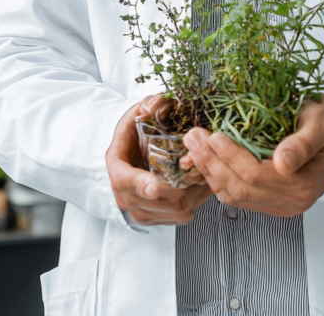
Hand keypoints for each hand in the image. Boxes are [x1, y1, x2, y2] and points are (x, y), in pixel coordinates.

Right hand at [105, 95, 210, 225]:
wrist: (132, 155)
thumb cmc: (135, 135)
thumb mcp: (137, 114)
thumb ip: (147, 106)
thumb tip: (158, 103)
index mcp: (117, 168)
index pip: (125, 181)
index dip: (140, 184)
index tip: (154, 187)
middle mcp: (126, 196)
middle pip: (157, 198)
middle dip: (183, 183)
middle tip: (201, 164)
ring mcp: (143, 211)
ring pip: (175, 208)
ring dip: (195, 190)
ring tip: (206, 169)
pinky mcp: (160, 219)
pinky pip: (184, 213)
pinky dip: (198, 198)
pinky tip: (203, 181)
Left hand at [182, 95, 323, 217]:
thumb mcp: (323, 124)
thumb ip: (303, 143)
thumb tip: (282, 161)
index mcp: (303, 184)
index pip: (256, 174)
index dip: (229, 156)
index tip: (211, 135)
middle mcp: (291, 201)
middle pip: (240, 188)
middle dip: (212, 163)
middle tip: (192, 137)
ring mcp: (279, 205)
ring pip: (234, 196)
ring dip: (210, 172)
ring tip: (194, 148)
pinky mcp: (270, 202)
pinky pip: (238, 196)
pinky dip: (218, 180)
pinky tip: (206, 162)